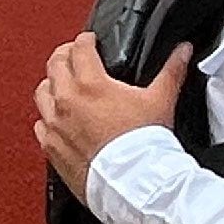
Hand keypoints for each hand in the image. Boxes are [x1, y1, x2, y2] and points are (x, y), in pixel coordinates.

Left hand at [35, 39, 187, 196]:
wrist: (134, 183)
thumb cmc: (145, 145)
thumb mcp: (161, 101)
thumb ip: (172, 71)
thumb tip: (183, 51)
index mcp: (91, 84)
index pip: (79, 48)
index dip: (85, 40)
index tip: (90, 40)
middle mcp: (67, 101)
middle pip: (54, 65)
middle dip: (64, 55)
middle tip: (73, 55)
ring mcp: (56, 125)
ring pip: (42, 93)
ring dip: (51, 84)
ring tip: (61, 83)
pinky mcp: (52, 148)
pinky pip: (40, 125)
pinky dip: (47, 118)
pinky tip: (56, 118)